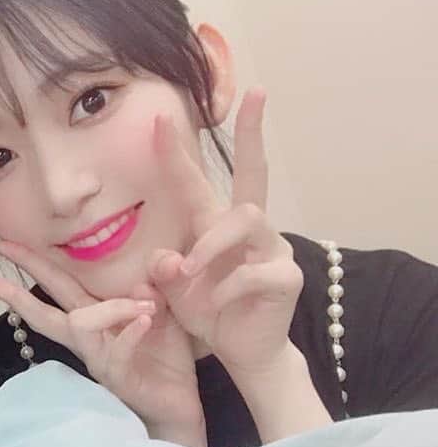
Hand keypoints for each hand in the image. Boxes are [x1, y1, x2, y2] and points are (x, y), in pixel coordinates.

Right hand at [0, 242, 205, 446]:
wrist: (180, 406)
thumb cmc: (166, 359)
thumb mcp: (165, 311)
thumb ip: (156, 286)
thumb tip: (146, 273)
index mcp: (93, 318)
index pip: (56, 285)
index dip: (30, 264)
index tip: (1, 244)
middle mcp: (86, 339)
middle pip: (43, 310)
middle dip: (17, 285)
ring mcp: (98, 360)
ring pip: (81, 325)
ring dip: (111, 308)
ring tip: (144, 306)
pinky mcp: (118, 379)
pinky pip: (116, 352)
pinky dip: (131, 332)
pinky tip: (147, 319)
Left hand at [148, 90, 303, 381]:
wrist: (241, 351)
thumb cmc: (209, 311)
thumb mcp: (174, 292)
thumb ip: (163, 271)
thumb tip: (166, 259)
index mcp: (215, 225)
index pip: (197, 180)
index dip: (177, 152)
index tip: (161, 118)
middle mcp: (247, 228)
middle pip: (254, 172)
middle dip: (254, 132)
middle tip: (256, 94)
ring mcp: (272, 249)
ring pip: (247, 219)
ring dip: (211, 244)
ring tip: (188, 273)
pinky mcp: (285, 277)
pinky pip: (254, 272)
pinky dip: (227, 289)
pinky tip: (216, 305)